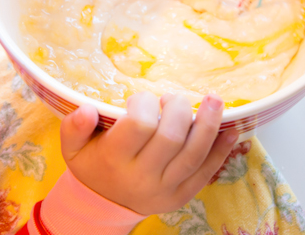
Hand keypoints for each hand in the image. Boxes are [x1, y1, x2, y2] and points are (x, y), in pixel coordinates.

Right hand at [59, 92, 238, 214]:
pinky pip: (206, 172)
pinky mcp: (182, 195)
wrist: (104, 204)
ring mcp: (165, 188)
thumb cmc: (92, 165)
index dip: (145, 104)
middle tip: (173, 99)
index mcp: (114, 160)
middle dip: (178, 109)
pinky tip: (231, 130)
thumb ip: (74, 127)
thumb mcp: (72, 147)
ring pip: (194, 155)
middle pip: (171, 137)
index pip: (139, 126)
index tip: (141, 99)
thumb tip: (87, 109)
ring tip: (215, 100)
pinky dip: (221, 151)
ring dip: (209, 124)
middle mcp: (142, 176)